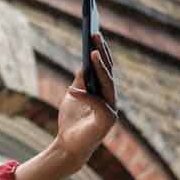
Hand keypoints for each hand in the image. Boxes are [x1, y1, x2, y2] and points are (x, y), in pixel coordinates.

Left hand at [56, 32, 118, 166]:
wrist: (68, 146)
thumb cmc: (71, 121)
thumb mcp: (73, 95)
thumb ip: (81, 81)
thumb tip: (84, 62)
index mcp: (104, 92)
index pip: (105, 67)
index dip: (101, 50)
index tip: (94, 33)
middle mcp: (111, 99)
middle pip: (108, 72)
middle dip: (102, 52)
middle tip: (95, 35)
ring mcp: (111, 110)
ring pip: (107, 84)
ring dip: (100, 68)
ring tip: (92, 53)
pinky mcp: (107, 121)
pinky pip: (96, 103)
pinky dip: (84, 96)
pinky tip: (72, 90)